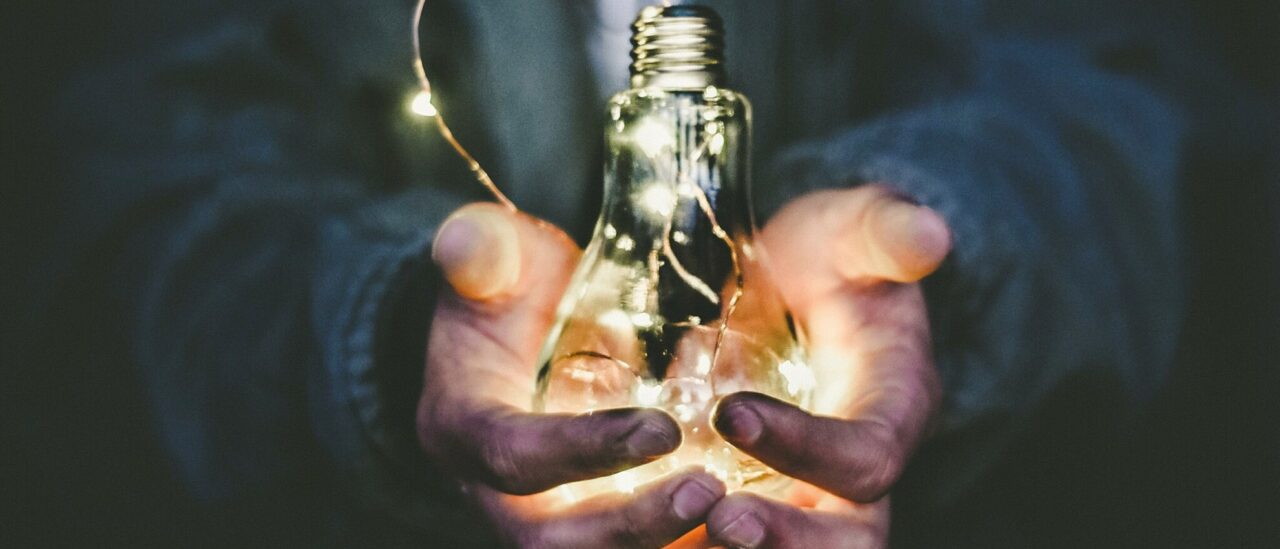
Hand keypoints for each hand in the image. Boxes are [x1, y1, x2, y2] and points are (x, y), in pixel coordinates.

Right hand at [417, 203, 725, 547]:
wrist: (514, 335)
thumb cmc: (508, 291)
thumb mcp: (494, 259)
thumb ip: (482, 250)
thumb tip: (464, 242)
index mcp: (463, 428)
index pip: (514, 456)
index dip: (584, 450)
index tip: (662, 430)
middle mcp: (497, 492)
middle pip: (554, 540)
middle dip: (632, 527)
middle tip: (709, 491)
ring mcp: (546, 517)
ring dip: (665, 544)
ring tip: (739, 517)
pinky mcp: (591, 524)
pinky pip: (639, 548)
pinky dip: (687, 544)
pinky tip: (748, 528)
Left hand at [705, 186, 950, 547]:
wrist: (798, 283)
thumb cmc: (834, 256)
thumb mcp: (856, 230)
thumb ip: (884, 232)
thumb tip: (929, 232)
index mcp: (894, 410)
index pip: (868, 455)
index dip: (807, 447)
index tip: (732, 412)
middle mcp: (856, 470)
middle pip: (847, 541)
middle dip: (788, 541)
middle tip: (719, 521)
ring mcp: (808, 492)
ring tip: (674, 536)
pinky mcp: (760, 496)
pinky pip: (732, 534)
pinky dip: (690, 538)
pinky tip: (639, 529)